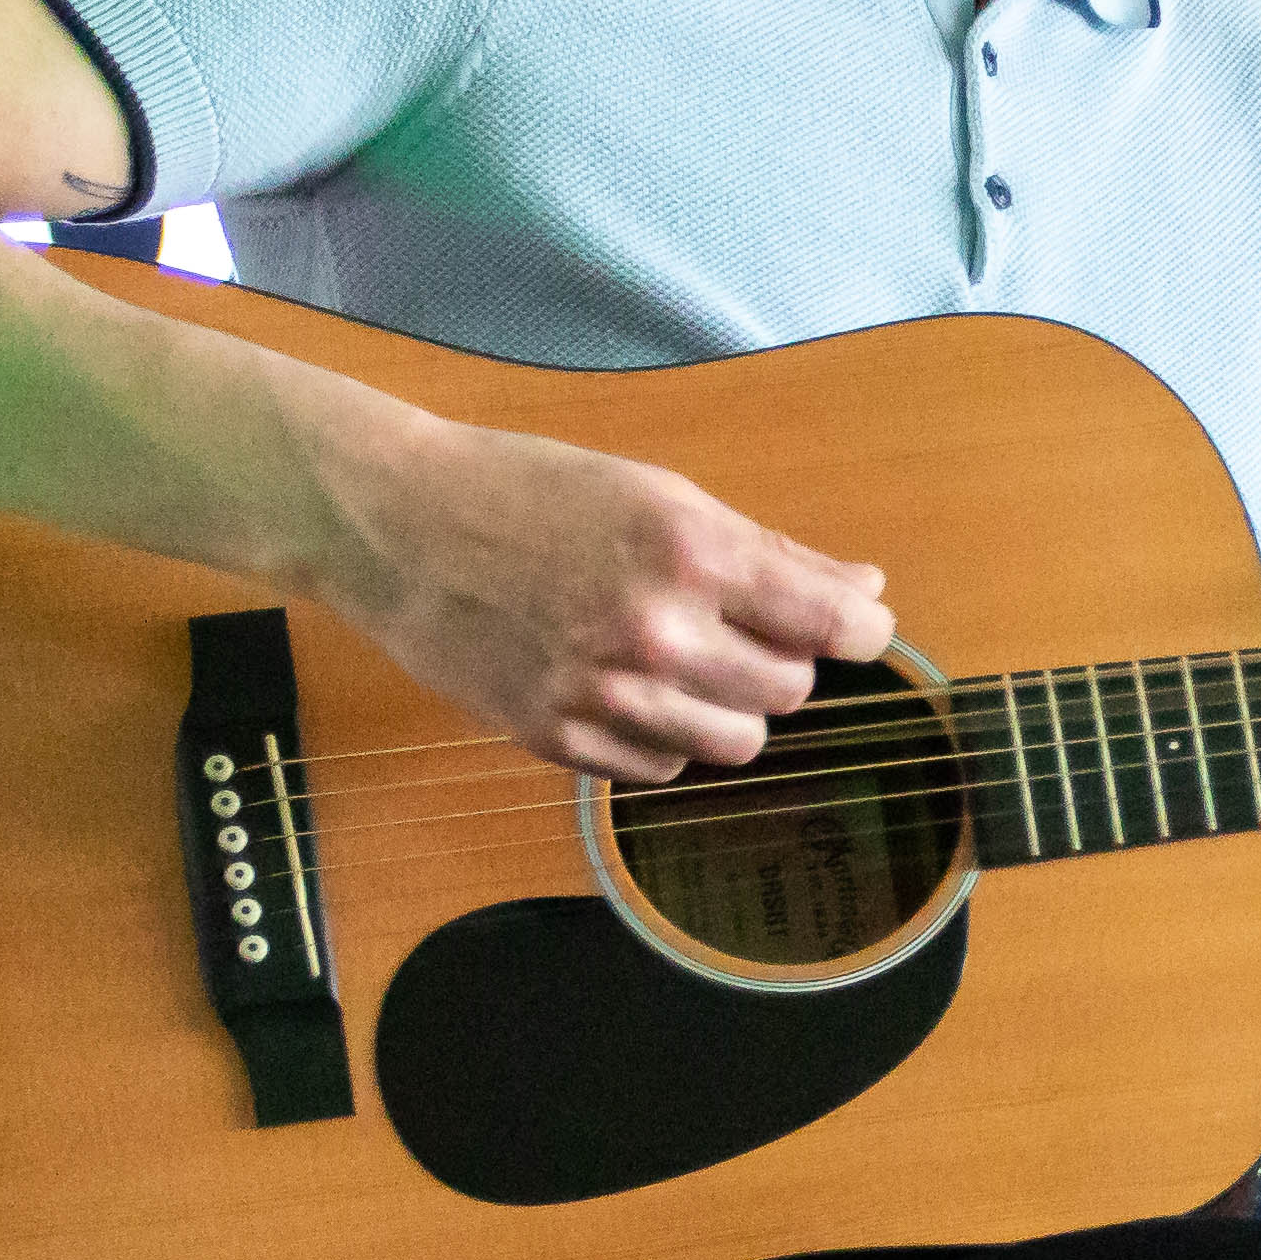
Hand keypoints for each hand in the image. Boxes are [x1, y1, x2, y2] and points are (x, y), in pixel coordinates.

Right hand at [329, 410, 892, 781]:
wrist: (398, 525)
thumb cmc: (533, 491)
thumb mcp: (661, 494)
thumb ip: (772, 551)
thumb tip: (863, 593)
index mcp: (694, 554)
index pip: (834, 627)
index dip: (862, 632)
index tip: (857, 629)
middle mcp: (656, 631)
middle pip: (790, 692)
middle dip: (782, 663)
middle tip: (739, 629)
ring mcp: (605, 693)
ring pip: (735, 744)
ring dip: (729, 708)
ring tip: (685, 661)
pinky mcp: (557, 738)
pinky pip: (662, 767)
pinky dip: (663, 737)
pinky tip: (628, 688)